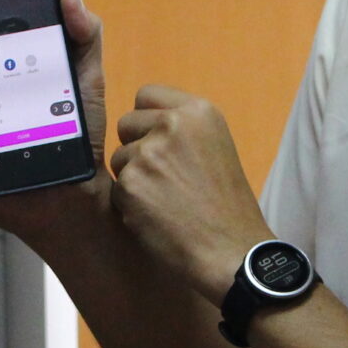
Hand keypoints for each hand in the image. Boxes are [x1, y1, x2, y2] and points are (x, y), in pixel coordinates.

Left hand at [108, 87, 273, 302]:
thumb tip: (145, 127)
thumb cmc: (228, 208)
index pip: (147, 95)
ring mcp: (148, 153)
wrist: (232, 253)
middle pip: (126, 124)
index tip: (160, 144)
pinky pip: (115, 188)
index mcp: (199, 111)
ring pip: (119, 158)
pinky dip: (130, 206)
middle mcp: (172, 124)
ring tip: (164, 202)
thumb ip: (182, 132)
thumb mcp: (215, 149)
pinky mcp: (130, 184)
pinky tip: (156, 219)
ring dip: (132, 179)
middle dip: (136, 148)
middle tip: (163, 178)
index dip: (147, 121)